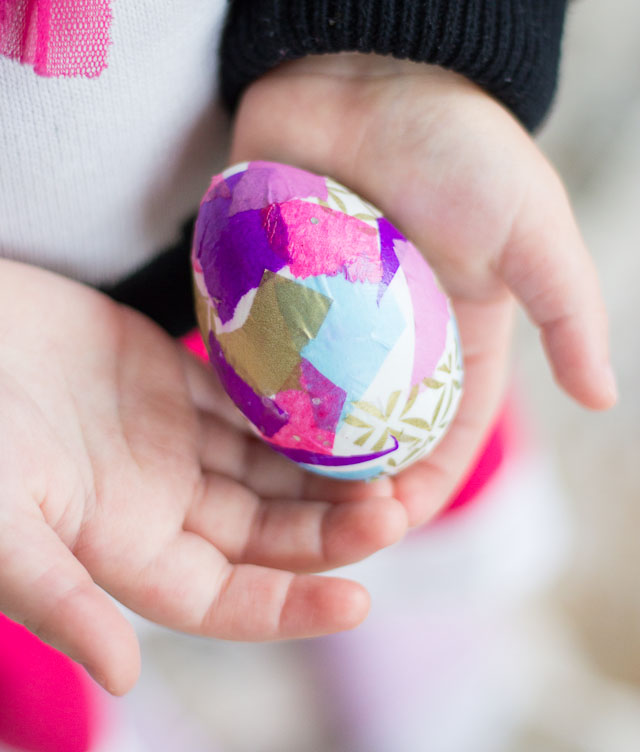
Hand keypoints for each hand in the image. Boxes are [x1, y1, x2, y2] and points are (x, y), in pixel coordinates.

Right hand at [0, 260, 407, 693]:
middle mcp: (156, 497)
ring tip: (388, 451)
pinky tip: (336, 389)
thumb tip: (122, 679)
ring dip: (323, 464)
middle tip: (399, 506)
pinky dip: (288, 397)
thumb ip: (56, 595)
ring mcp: (163, 433)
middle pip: (264, 528)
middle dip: (330, 527)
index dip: (289, 606)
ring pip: (264, 462)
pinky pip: (241, 394)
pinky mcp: (162, 370)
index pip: (226, 597)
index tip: (359, 599)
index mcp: (123, 547)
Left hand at [232, 53, 615, 524]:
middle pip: (368, 429)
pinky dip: (249, 384)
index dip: (425, 482)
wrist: (366, 64)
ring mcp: (324, 307)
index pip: (444, 429)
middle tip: (321, 516)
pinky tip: (229, 420)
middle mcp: (387, 330)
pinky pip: (256, 346)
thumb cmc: (457, 146)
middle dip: (351, 480)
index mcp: (453, 331)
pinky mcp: (271, 279)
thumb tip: (604, 397)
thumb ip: (568, 310)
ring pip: (308, 400)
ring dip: (294, 446)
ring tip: (266, 486)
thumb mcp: (533, 229)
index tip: (394, 518)